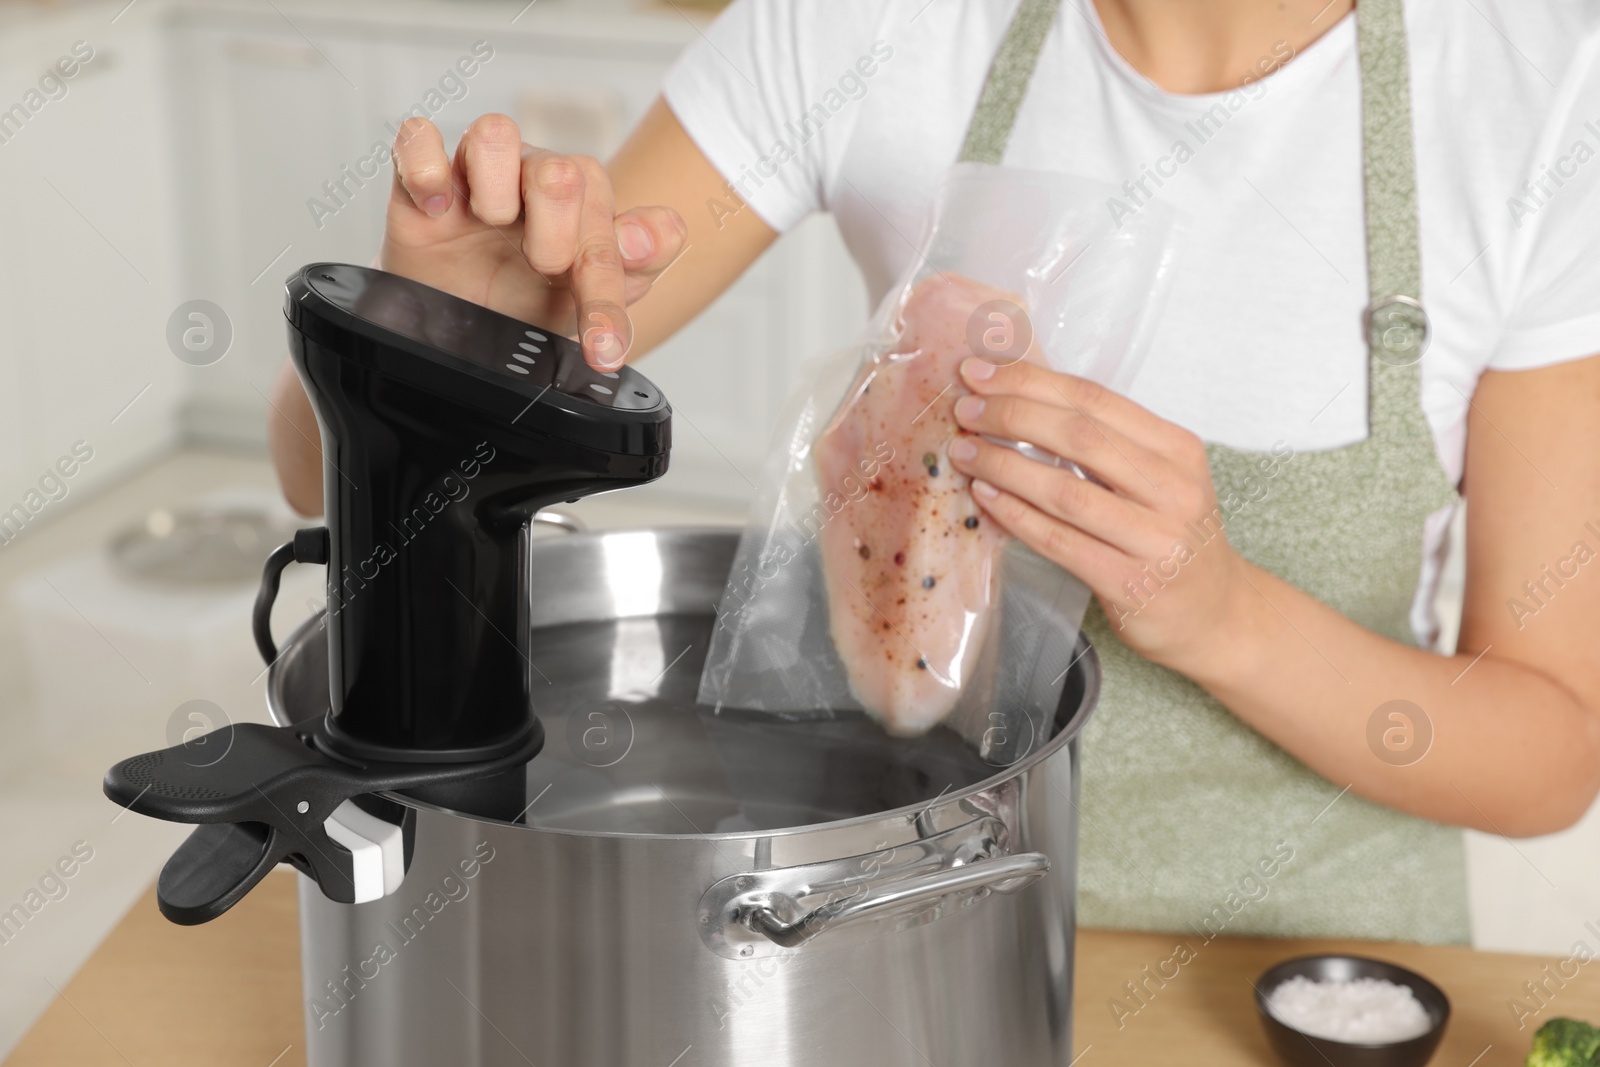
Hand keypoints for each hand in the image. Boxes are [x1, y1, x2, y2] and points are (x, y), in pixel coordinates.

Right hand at [384, 114, 687, 368]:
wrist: (455, 321)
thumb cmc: (523, 298)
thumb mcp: (582, 301)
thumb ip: (635, 270)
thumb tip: (661, 234)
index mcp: (590, 204)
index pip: (618, 219)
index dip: (613, 282)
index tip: (603, 343)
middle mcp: (537, 176)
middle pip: (562, 173)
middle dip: (555, 239)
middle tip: (539, 269)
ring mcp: (480, 170)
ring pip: (495, 134)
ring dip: (495, 193)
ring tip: (488, 226)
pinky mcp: (422, 170)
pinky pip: (419, 137)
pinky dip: (427, 172)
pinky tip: (437, 210)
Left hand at [945, 357, 1259, 675]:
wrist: (1217, 615)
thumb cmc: (1173, 539)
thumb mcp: (1159, 479)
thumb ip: (1107, 444)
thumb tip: (1020, 402)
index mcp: (1177, 449)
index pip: (1095, 400)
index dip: (1032, 381)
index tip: (981, 372)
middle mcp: (1172, 489)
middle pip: (1079, 436)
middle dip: (1011, 416)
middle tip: (964, 412)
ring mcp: (1154, 539)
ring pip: (1065, 490)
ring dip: (1004, 467)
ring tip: (964, 453)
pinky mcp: (1129, 583)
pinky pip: (1059, 542)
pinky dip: (1016, 516)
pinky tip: (986, 498)